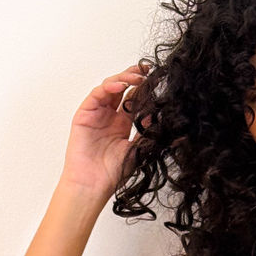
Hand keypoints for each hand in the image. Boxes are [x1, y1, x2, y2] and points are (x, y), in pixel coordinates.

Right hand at [58, 61, 152, 203]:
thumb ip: (151, 135)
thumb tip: (172, 126)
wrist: (93, 185)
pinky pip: (96, 95)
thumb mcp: (140, 150)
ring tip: (137, 78)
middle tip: (147, 71)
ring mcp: (97, 114)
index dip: (145, 89)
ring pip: (109, 87)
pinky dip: (108, 87)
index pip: (134, 99)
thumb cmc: (114, 172)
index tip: (158, 80)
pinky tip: (120, 86)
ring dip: (123, 79)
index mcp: (123, 124)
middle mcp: (110, 116)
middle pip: (122, 89)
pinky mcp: (84, 114)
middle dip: (134, 77)